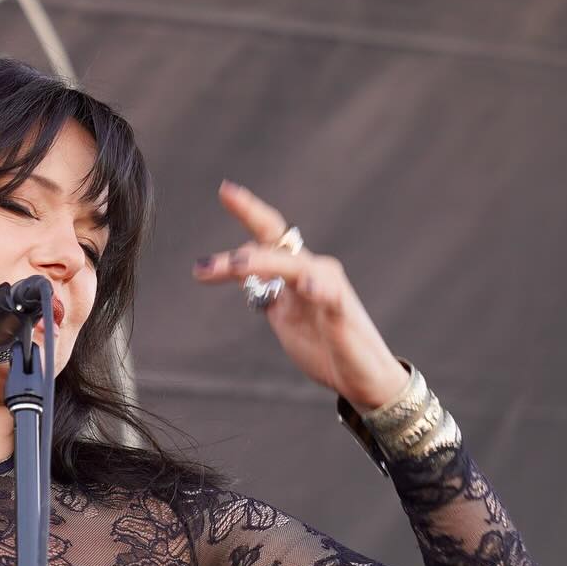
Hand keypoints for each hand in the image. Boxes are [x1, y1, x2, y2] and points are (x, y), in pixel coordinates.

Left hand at [193, 181, 409, 411]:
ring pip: (294, 266)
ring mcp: (329, 288)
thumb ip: (264, 289)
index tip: (224, 190)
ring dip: (265, 263)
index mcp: (295, 270)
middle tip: (206, 267)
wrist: (360, 375)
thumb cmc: (324, 342)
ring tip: (240, 264)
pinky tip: (306, 287)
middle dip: (237, 257)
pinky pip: (330, 295)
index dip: (249, 210)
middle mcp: (312, 270)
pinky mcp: (343, 312)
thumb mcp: (283, 313)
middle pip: (273, 250)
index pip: (269, 234)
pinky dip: (318, 288)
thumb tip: (236, 270)